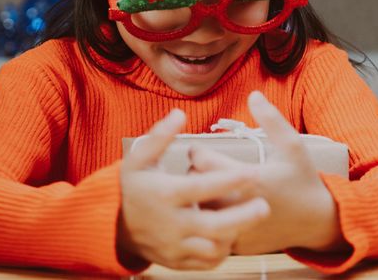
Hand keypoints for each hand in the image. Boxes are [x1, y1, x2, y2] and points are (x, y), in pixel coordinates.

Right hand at [118, 109, 270, 269]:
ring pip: (213, 248)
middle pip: (213, 226)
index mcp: (163, 194)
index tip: (253, 172)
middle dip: (243, 217)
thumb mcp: (139, 157)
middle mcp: (170, 224)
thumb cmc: (132, 185)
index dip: (228, 180)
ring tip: (250, 219)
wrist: (112, 223)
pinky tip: (230, 236)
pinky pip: (206, 263)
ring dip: (234, 235)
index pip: (200, 188)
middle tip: (265, 206)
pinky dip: (222, 252)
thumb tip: (180, 114)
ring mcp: (173, 246)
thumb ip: (160, 136)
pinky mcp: (176, 261)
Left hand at [190, 91, 346, 254]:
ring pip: (198, 210)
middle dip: (193, 174)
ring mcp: (237, 228)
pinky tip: (216, 210)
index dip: (196, 152)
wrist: (317, 221)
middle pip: (194, 185)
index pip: (201, 161)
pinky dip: (207, 220)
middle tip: (202, 169)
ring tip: (205, 188)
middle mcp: (239, 205)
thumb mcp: (292, 146)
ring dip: (198, 197)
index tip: (200, 150)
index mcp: (249, 178)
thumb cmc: (302, 179)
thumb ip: (272, 120)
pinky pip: (208, 231)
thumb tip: (253, 94)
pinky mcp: (237, 245)